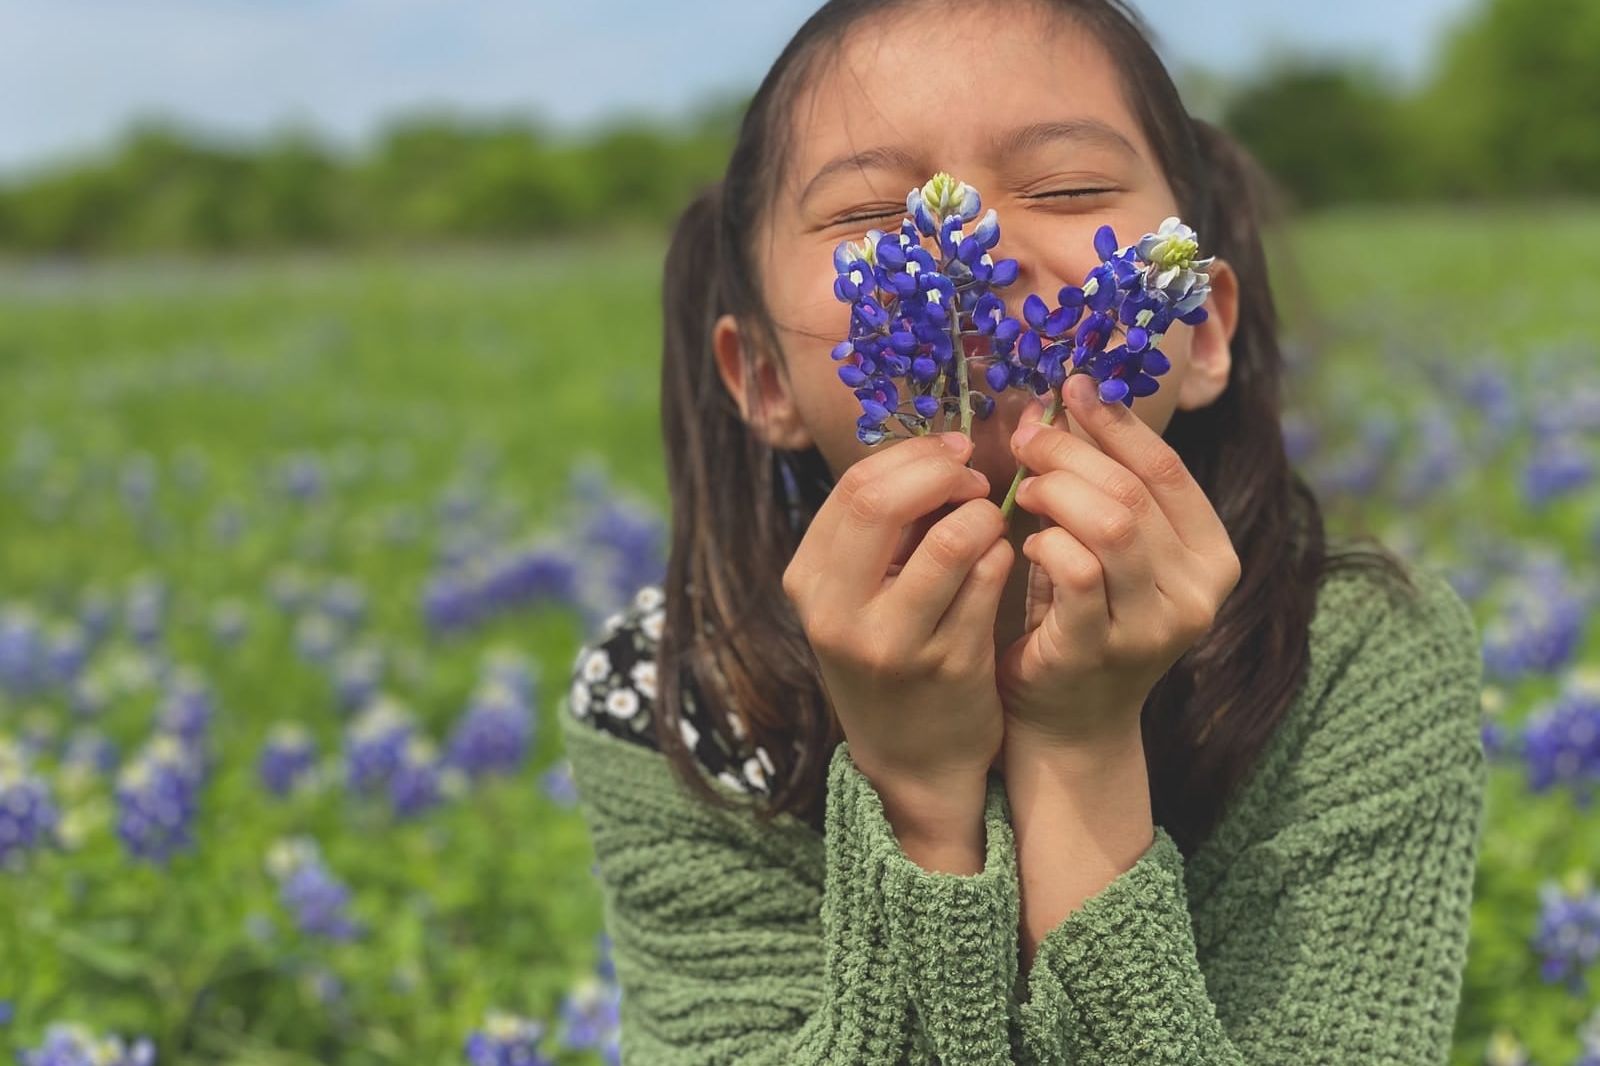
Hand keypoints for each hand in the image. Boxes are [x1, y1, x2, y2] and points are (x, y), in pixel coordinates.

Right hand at [782, 431, 1013, 826]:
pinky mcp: (950, 666)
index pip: (855, 486)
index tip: (951, 454)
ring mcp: (893, 644)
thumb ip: (884, 527)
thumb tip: (939, 451)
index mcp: (809, 581)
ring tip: (989, 525)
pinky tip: (999, 564)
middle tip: (975, 478)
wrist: (913, 760)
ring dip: (984, 515)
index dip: (914, 456)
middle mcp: (838, 613)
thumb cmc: (891, 653)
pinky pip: (990, 578)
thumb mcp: (858, 594)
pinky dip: (1002, 555)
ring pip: (953, 537)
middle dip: (942, 473)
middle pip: (881, 499)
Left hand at [998, 372, 1240, 749]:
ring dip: (1058, 492)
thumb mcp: (1110, 549)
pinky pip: (1075, 572)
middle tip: (1028, 437)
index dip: (1116, 422)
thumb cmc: (1084, 617)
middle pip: (1134, 491)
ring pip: (1112, 525)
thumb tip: (1064, 399)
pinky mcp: (1101, 650)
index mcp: (1212, 557)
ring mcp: (1153, 627)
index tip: (1072, 388)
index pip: (1167, 469)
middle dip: (1072, 452)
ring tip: (1026, 490)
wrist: (1070, 720)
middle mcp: (1197, 593)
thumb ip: (1103, 486)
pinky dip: (1046, 542)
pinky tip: (1026, 542)